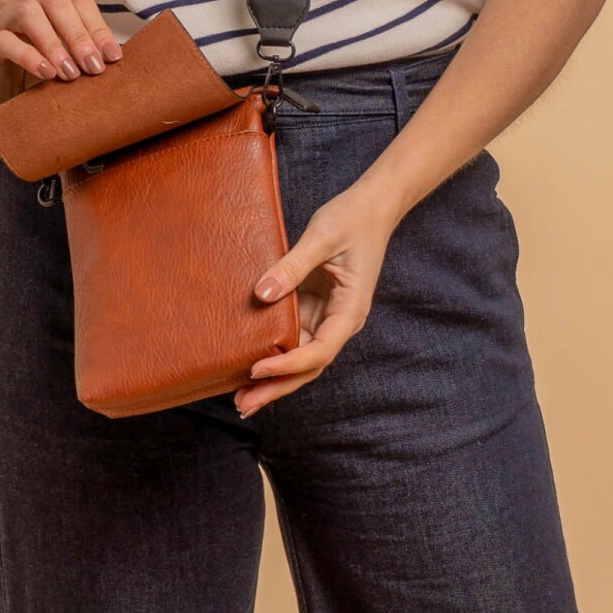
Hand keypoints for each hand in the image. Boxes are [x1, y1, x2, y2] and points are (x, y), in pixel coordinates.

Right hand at [0, 0, 124, 122]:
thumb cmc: (33, 76)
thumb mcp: (66, 63)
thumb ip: (86, 54)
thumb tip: (118, 57)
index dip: (98, 26)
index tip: (113, 57)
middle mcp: (21, 2)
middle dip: (79, 34)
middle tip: (93, 68)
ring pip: (28, 12)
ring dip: (55, 43)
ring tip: (69, 73)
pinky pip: (3, 40)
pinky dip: (28, 55)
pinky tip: (45, 73)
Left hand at [234, 181, 394, 416]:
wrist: (371, 207)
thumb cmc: (352, 219)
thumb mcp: (321, 238)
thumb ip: (293, 266)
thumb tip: (262, 293)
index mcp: (350, 310)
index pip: (319, 350)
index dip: (288, 365)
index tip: (258, 369)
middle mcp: (339, 321)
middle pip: (308, 365)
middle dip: (277, 387)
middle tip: (243, 406)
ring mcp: (326, 316)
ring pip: (299, 356)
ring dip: (273, 377)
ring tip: (241, 396)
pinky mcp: (314, 306)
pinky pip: (292, 336)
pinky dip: (273, 352)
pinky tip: (249, 362)